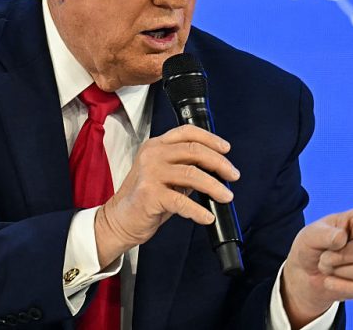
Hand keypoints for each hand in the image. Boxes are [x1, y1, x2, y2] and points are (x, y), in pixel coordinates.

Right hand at [94, 125, 239, 267]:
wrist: (119, 220)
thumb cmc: (145, 198)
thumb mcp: (165, 175)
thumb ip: (185, 167)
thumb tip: (216, 169)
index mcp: (156, 145)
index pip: (187, 132)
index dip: (211, 139)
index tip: (226, 150)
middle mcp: (152, 154)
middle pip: (194, 150)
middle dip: (219, 163)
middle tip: (233, 175)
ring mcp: (150, 173)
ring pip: (192, 174)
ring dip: (214, 186)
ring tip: (226, 196)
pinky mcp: (149, 195)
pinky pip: (182, 201)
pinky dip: (198, 210)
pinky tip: (207, 217)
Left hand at [281, 203, 352, 327]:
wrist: (307, 276)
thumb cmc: (311, 248)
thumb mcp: (309, 236)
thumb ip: (323, 234)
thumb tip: (342, 239)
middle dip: (341, 256)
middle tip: (326, 257)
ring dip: (337, 271)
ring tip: (328, 267)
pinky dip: (341, 287)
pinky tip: (331, 282)